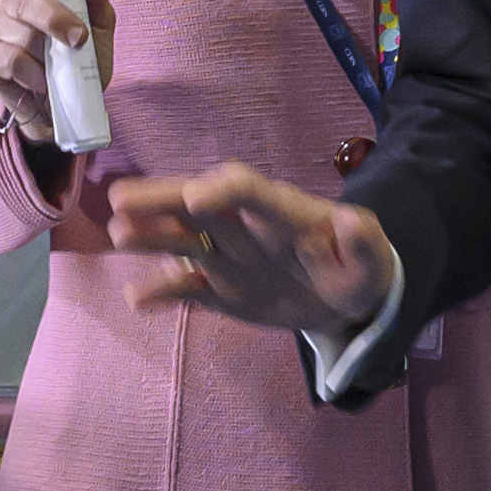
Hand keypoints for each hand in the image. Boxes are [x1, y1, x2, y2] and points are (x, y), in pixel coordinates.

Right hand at [0, 0, 103, 117]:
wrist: (67, 110)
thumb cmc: (81, 63)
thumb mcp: (99, 27)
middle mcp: (12, 4)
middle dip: (53, 17)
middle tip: (79, 38)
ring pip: (19, 32)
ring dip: (49, 55)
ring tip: (59, 69)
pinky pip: (10, 60)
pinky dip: (35, 74)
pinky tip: (42, 82)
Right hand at [98, 163, 393, 339]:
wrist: (344, 300)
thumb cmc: (358, 269)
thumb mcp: (374, 259)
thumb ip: (364, 241)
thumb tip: (351, 220)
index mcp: (282, 213)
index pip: (249, 192)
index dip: (223, 191)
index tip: (196, 198)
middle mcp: (244, 228)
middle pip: (196, 206)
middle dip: (161, 200)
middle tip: (121, 200)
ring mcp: (228, 258)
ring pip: (182, 240)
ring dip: (150, 236)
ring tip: (116, 235)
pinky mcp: (219, 290)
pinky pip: (187, 288)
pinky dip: (161, 292)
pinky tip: (135, 298)